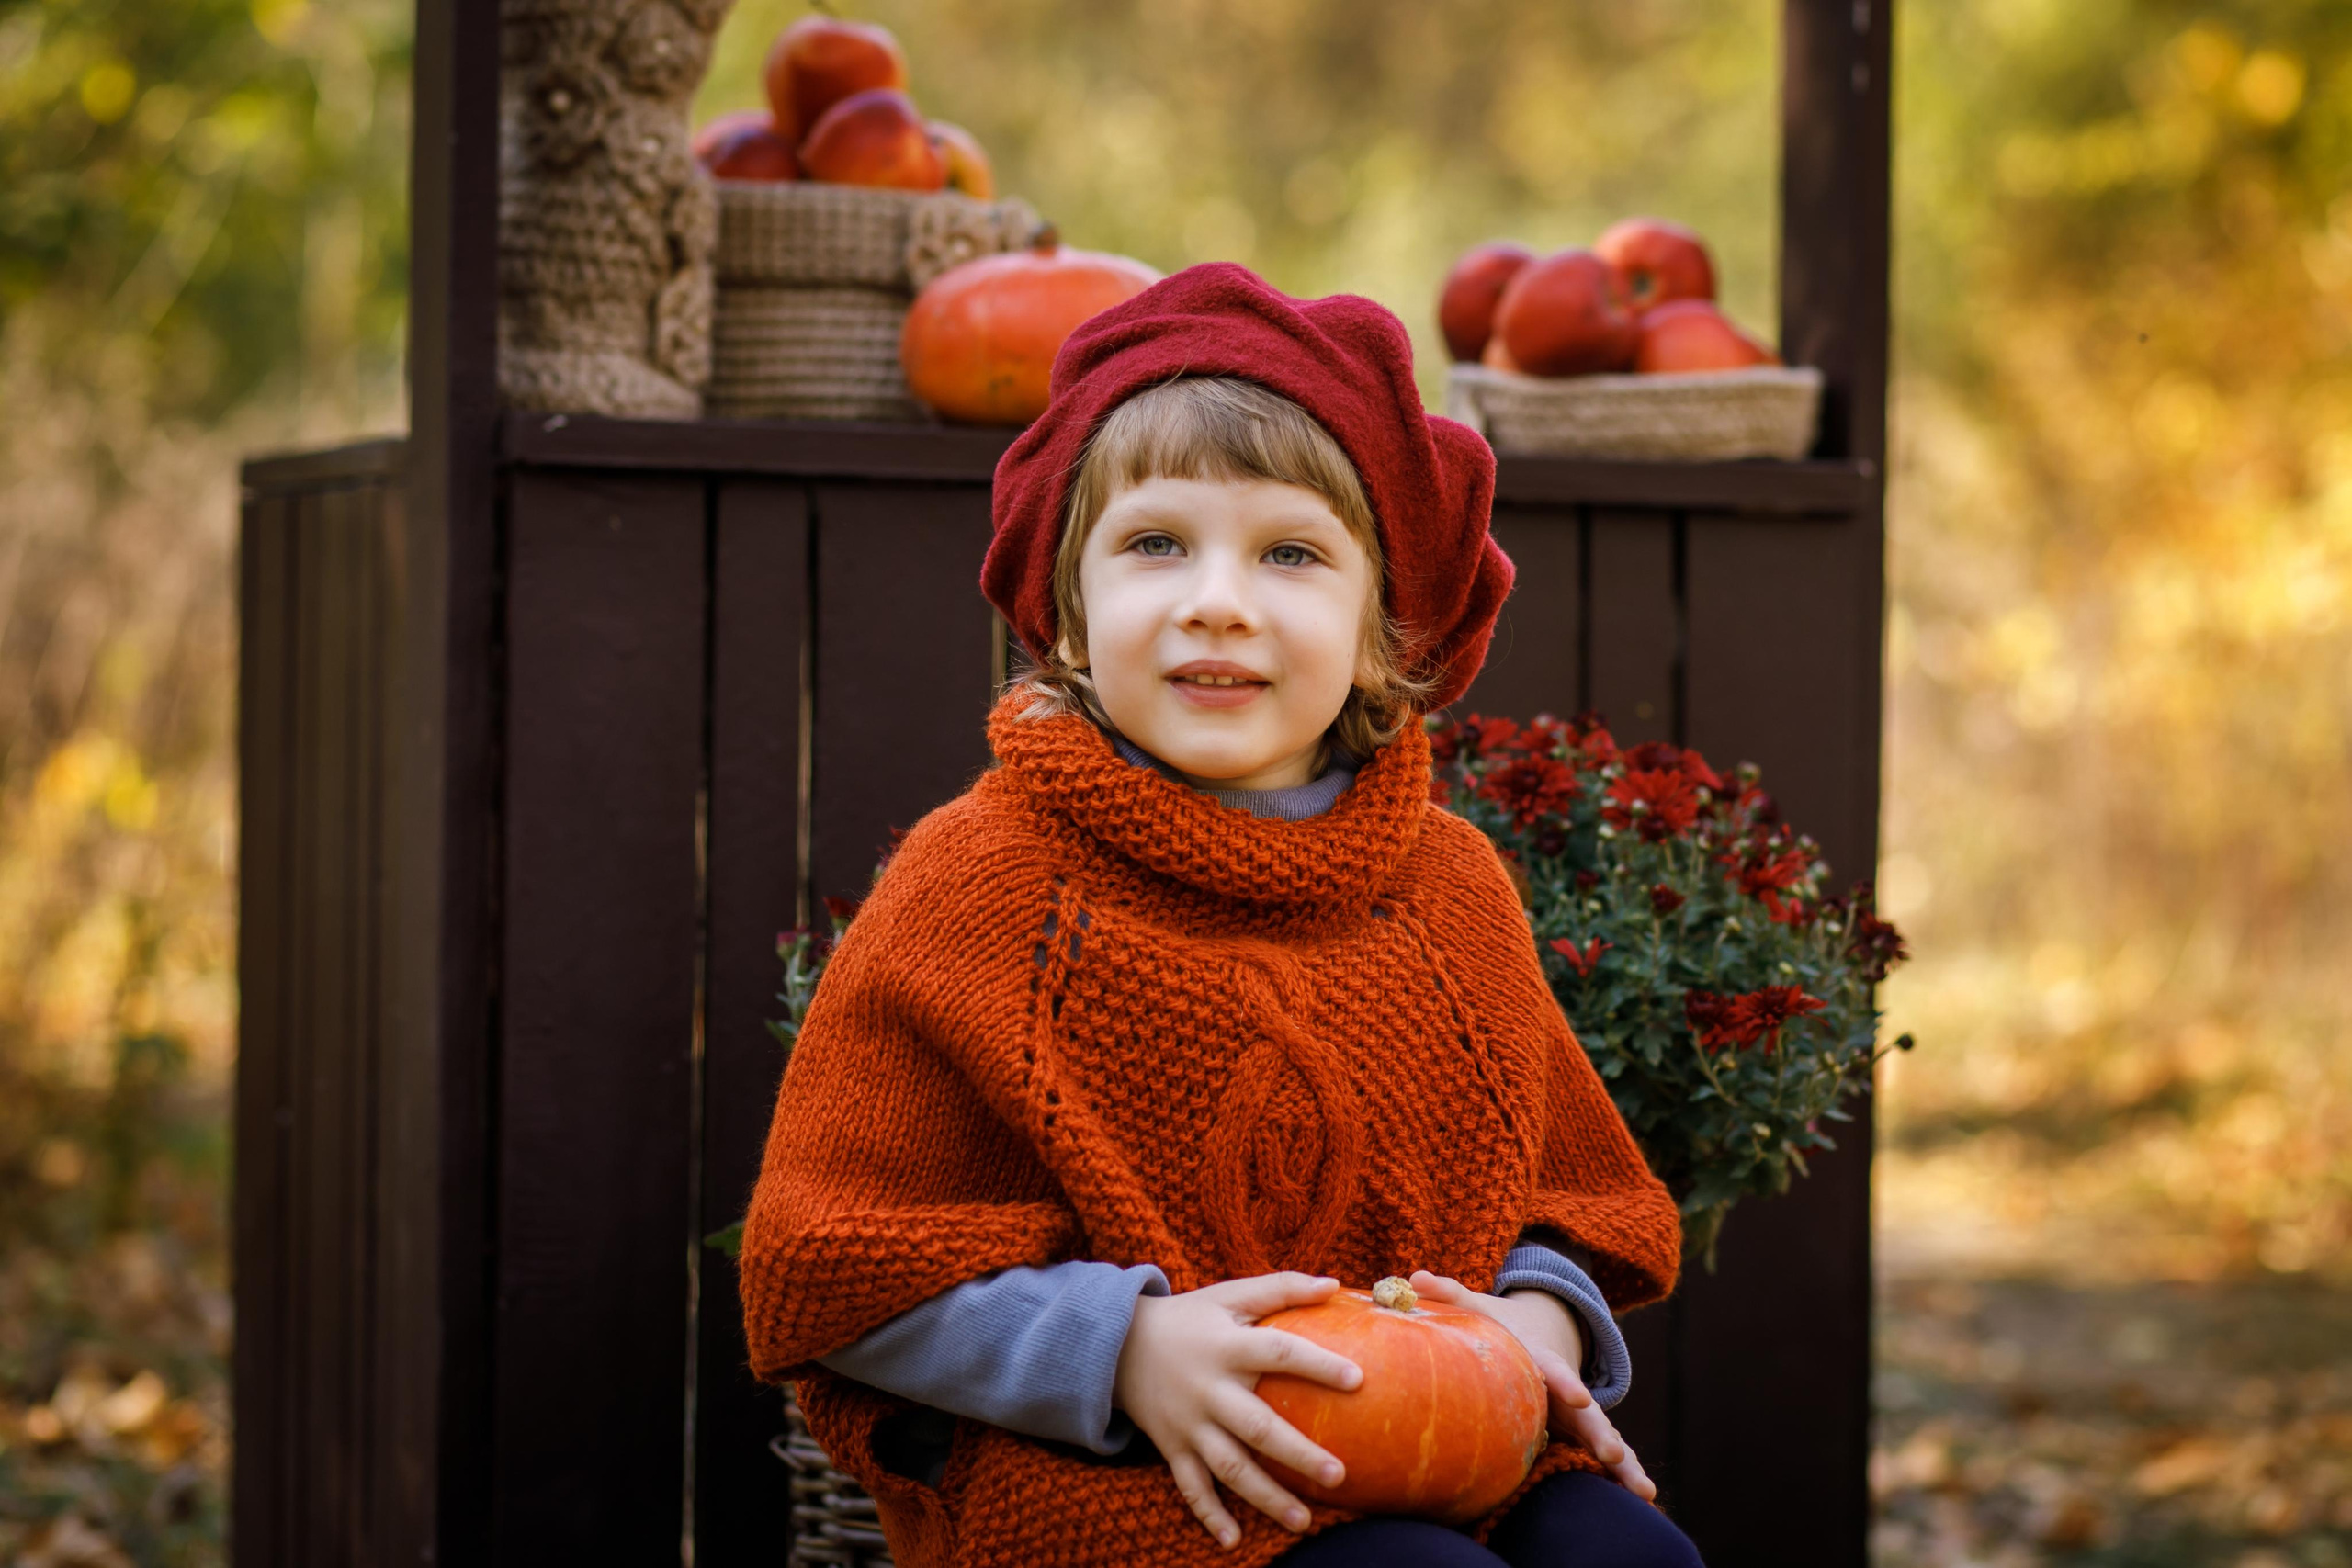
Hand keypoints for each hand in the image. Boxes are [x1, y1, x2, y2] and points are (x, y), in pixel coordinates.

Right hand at [1113, 1272, 1363, 1547]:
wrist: (1118, 1345)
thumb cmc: (1190, 1318)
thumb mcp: (1230, 1295)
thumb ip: (1282, 1288)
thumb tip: (1335, 1284)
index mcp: (1228, 1348)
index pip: (1278, 1353)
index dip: (1317, 1365)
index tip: (1357, 1381)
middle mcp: (1209, 1390)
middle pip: (1257, 1427)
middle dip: (1297, 1454)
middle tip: (1339, 1476)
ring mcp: (1189, 1424)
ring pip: (1229, 1467)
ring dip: (1266, 1497)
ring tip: (1303, 1521)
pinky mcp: (1172, 1447)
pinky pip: (1191, 1487)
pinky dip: (1210, 1515)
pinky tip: (1234, 1540)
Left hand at [1408, 1270, 1654, 1500]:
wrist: (1537, 1330)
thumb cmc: (1499, 1325)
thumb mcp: (1479, 1308)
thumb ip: (1450, 1295)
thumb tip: (1415, 1277)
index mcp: (1542, 1359)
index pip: (1554, 1371)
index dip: (1564, 1383)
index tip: (1577, 1398)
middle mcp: (1565, 1389)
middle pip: (1587, 1414)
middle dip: (1601, 1434)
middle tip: (1615, 1455)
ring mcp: (1576, 1415)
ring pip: (1603, 1439)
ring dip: (1624, 1466)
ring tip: (1645, 1493)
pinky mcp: (1577, 1434)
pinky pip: (1599, 1457)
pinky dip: (1622, 1477)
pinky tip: (1645, 1502)